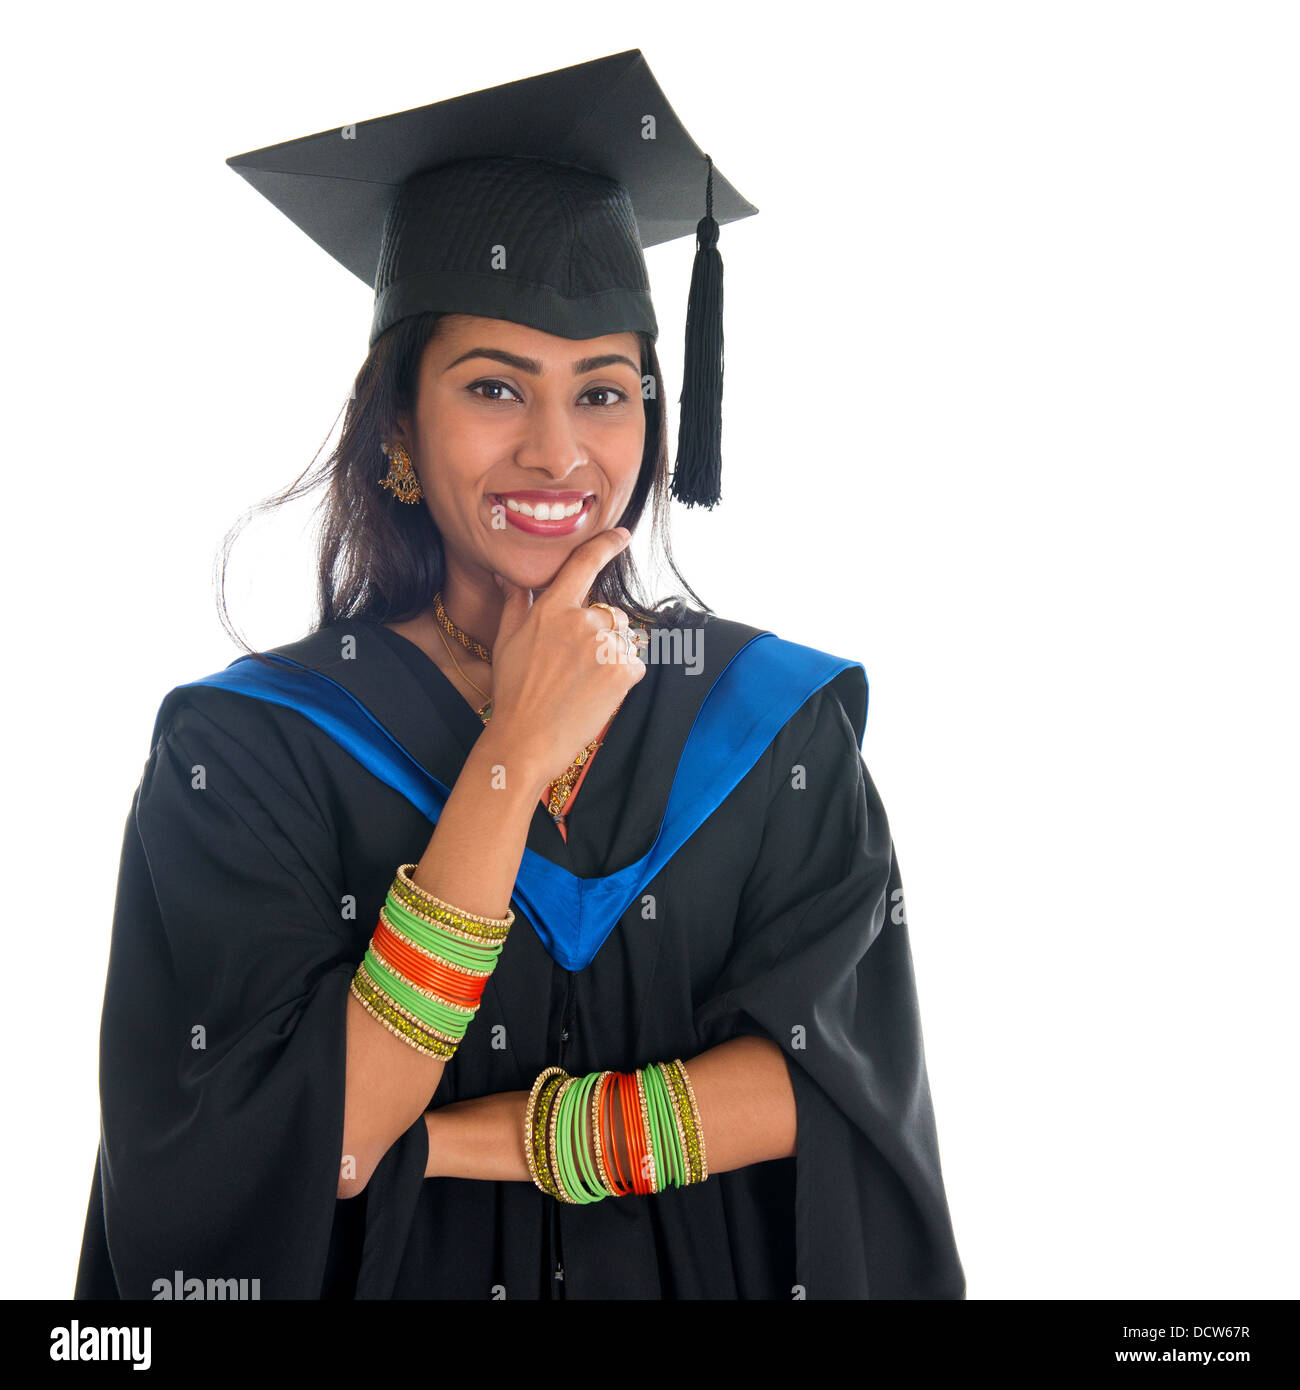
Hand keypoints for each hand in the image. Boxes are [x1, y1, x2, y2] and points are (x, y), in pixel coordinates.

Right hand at [484, 527, 645, 789]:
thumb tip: (509, 576)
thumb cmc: (512, 693)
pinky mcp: (624, 671)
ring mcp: (605, 645)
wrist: (526, 740)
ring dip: (611, 655)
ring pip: (623, 640)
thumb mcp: (506, 641)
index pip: (584, 564)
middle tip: (574, 667)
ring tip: (583, 682)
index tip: (622, 535)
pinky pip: (634, 664)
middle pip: (609, 613)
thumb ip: (516, 603)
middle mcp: (582, 620)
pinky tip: (596, 693)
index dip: (606, 545)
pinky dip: (622, 677)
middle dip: (600, 633)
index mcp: (552, 608)